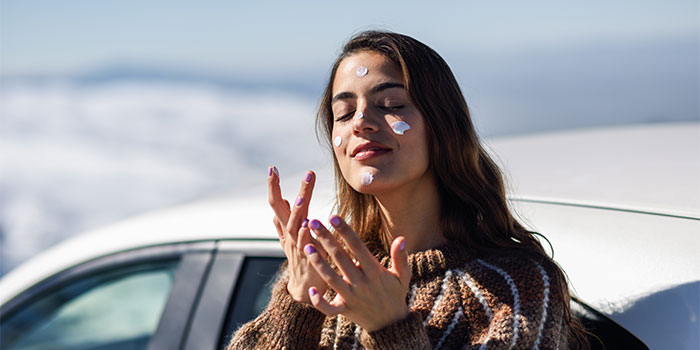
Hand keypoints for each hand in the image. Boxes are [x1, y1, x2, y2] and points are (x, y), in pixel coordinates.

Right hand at [267, 166, 327, 302]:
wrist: (305, 288)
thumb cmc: (301, 259)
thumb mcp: (290, 238)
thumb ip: (285, 219)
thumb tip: (282, 199)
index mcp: (286, 228)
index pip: (276, 203)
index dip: (273, 187)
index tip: (272, 168)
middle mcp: (289, 235)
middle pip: (284, 210)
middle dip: (285, 192)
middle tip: (296, 173)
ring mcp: (297, 247)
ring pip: (294, 226)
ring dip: (296, 212)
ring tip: (299, 198)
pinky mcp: (308, 258)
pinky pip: (306, 246)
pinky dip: (306, 235)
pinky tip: (308, 225)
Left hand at [303, 216, 410, 331]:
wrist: (391, 324)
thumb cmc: (395, 294)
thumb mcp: (403, 276)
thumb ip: (400, 257)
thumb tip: (401, 238)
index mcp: (375, 271)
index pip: (357, 247)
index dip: (345, 231)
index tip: (333, 217)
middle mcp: (362, 283)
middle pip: (340, 258)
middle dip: (326, 239)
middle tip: (312, 222)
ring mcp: (352, 297)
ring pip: (331, 279)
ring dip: (318, 263)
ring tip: (307, 246)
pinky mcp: (345, 310)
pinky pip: (329, 308)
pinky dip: (320, 302)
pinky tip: (311, 290)